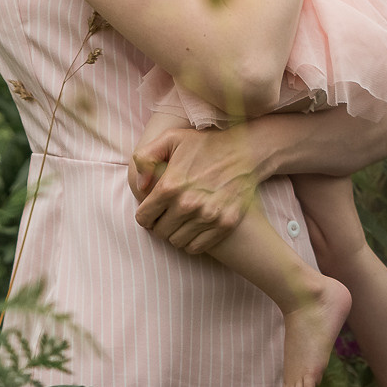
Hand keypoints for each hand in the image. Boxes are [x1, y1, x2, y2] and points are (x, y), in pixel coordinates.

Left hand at [131, 120, 262, 254]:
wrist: (246, 152)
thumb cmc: (205, 145)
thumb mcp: (170, 139)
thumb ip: (145, 158)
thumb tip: (140, 186)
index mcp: (171, 185)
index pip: (144, 217)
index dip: (145, 214)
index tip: (152, 210)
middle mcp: (188, 204)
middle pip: (160, 232)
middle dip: (159, 224)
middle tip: (167, 215)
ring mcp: (208, 216)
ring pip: (177, 241)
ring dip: (175, 233)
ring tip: (180, 220)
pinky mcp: (225, 224)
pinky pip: (196, 247)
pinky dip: (192, 241)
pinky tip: (194, 227)